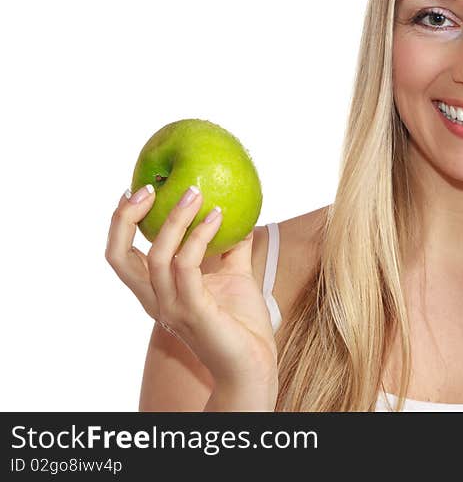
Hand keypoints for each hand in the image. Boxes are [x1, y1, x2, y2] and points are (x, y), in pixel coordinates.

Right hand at [105, 185, 278, 389]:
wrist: (254, 363)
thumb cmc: (241, 322)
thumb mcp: (233, 274)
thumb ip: (229, 245)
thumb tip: (235, 210)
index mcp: (157, 291)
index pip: (122, 255)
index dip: (121, 223)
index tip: (136, 190)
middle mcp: (155, 300)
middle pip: (117, 256)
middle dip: (124, 218)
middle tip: (147, 188)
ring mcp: (171, 307)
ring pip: (156, 255)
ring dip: (175, 218)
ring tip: (195, 192)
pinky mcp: (193, 311)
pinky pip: (188, 266)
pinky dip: (200, 236)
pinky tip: (220, 217)